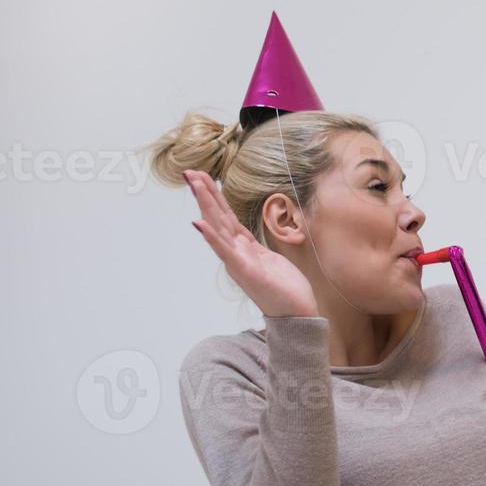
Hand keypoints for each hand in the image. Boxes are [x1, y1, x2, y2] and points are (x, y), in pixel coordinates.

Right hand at [184, 168, 318, 318]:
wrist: (296, 313)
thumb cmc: (284, 288)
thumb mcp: (268, 259)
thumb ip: (253, 247)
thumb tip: (244, 236)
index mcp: (243, 247)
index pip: (225, 216)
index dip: (213, 196)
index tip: (202, 176)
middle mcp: (236, 252)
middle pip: (217, 216)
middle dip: (204, 193)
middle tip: (189, 171)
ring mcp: (238, 260)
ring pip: (219, 227)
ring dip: (206, 205)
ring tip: (195, 185)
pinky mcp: (245, 270)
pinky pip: (226, 250)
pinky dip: (212, 236)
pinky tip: (199, 223)